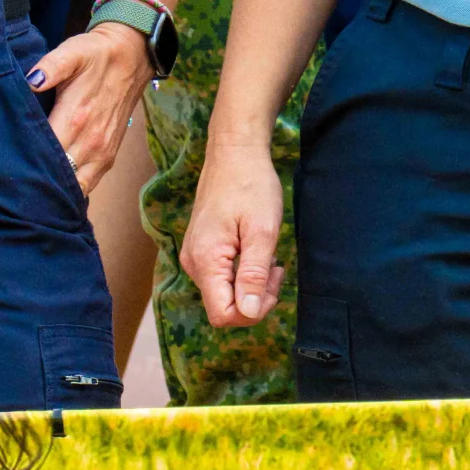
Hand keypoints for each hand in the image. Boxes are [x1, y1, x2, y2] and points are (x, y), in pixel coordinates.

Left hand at [25, 19, 154, 192]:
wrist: (131, 58)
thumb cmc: (95, 56)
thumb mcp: (72, 52)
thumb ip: (50, 66)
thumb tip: (31, 80)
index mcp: (76, 118)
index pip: (46, 151)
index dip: (25, 159)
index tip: (6, 162)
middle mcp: (91, 141)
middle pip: (59, 174)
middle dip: (37, 178)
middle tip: (11, 181)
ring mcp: (102, 152)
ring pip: (76, 185)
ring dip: (56, 187)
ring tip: (31, 187)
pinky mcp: (109, 156)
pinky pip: (90, 183)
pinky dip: (73, 187)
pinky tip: (55, 185)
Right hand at [179, 131, 289, 327]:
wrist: (234, 155)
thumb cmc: (251, 187)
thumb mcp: (262, 232)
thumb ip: (253, 275)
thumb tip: (247, 313)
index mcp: (205, 260)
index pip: (223, 315)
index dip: (252, 312)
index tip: (271, 284)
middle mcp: (193, 262)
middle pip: (224, 307)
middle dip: (255, 298)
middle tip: (276, 268)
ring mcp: (195, 256)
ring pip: (224, 294)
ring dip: (251, 285)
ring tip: (269, 258)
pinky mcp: (201, 250)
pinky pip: (221, 278)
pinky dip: (243, 274)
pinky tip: (256, 253)